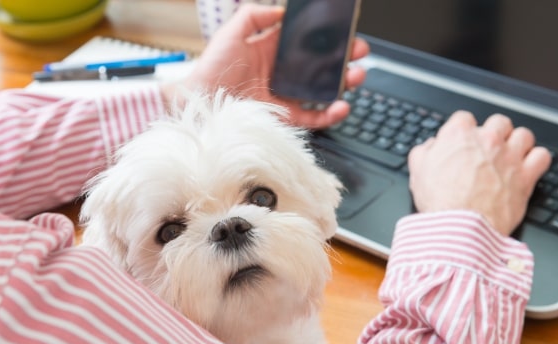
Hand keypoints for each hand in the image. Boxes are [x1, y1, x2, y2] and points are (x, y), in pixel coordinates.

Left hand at [174, 3, 368, 128]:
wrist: (198, 102)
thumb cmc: (210, 68)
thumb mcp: (232, 32)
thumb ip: (256, 15)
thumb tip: (282, 10)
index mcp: (271, 51)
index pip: (306, 42)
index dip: (326, 37)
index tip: (344, 31)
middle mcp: (281, 74)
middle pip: (320, 65)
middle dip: (344, 58)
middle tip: (359, 52)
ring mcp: (283, 97)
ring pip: (321, 91)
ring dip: (343, 84)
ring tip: (356, 76)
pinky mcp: (282, 118)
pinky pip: (311, 118)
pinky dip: (329, 114)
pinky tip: (341, 106)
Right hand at [407, 111, 551, 235]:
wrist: (460, 227)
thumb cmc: (440, 203)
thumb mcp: (418, 172)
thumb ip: (425, 152)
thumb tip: (432, 147)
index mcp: (458, 136)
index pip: (464, 118)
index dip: (463, 131)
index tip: (463, 142)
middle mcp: (487, 140)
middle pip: (498, 122)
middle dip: (494, 133)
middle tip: (489, 149)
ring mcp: (509, 156)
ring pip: (523, 135)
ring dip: (518, 143)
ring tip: (511, 156)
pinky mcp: (526, 175)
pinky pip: (542, 156)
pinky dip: (537, 160)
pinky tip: (528, 167)